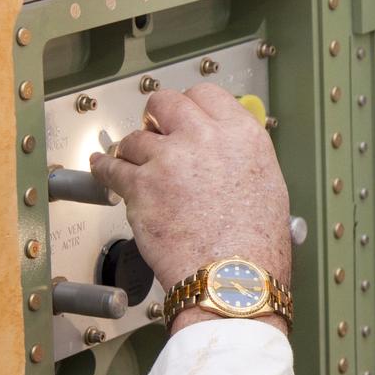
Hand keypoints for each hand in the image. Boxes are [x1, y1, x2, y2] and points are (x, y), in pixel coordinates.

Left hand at [89, 84, 290, 333]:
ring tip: (137, 167)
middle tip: (156, 133)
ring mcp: (170, 158)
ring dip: (134, 151)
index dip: (191, 107)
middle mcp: (206, 137)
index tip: (184, 118)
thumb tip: (222, 152)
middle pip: (166, 102)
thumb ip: (240, 157)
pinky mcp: (141, 184)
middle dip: (158, 117)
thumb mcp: (268, 186)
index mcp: (243, 135)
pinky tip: (105, 169)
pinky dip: (105, 168)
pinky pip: (110, 166)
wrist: (235, 279)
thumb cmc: (256, 246)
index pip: (207, 95)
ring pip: (135, 137)